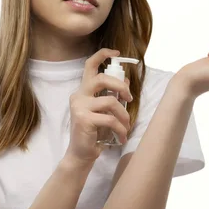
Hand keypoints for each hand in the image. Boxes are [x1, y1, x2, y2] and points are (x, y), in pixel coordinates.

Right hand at [64, 48, 132, 164]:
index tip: (116, 53)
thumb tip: (126, 82)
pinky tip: (121, 137)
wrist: (81, 154)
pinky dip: (120, 128)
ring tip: (126, 126)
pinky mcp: (84, 119)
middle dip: (120, 87)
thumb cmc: (94, 133)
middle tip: (129, 98)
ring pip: (110, 101)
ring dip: (123, 115)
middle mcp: (78, 96)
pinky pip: (110, 119)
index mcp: (83, 91)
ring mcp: (79, 107)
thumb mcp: (103, 111)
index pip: (89, 66)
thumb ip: (111, 96)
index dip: (102, 55)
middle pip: (102, 79)